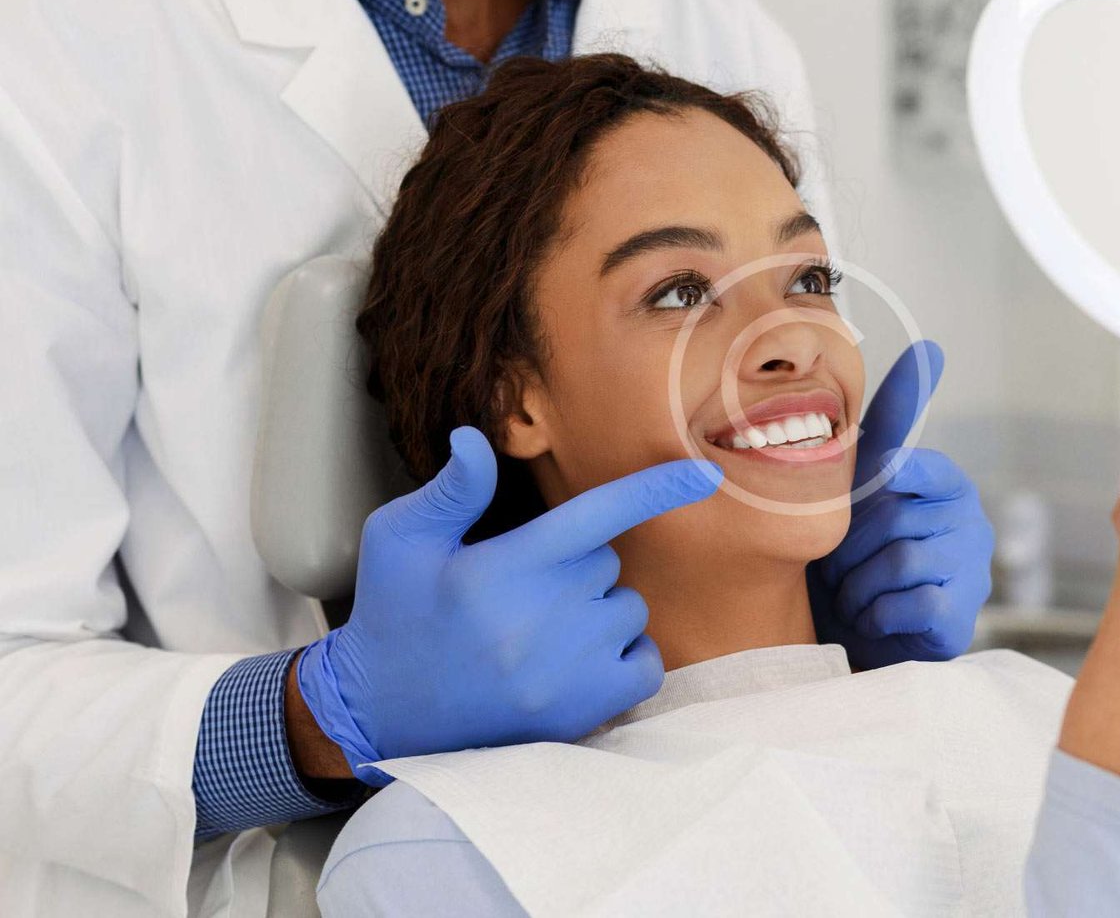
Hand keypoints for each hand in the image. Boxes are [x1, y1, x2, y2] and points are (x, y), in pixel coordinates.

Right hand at [293, 426, 721, 783]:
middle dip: (577, 563)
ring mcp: (566, 673)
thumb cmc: (393, 614)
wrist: (378, 714)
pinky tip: (576, 658)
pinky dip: (625, 654)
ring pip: (628, 609)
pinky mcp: (581, 713)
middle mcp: (540, 621)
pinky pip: (644, 663)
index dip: (655, 490)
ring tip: (538, 629)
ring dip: (600, 609)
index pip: (596, 515)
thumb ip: (451, 490)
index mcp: (501, 568)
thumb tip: (476, 438)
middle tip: (520, 589)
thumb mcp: (400, 539)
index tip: (706, 474)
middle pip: (608, 562)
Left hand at [808, 341, 993, 669]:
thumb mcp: (867, 479)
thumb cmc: (859, 549)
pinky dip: (876, 613)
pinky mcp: (962, 616)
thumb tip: (932, 346)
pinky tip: (875, 616)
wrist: (859, 632)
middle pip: (891, 518)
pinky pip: (909, 602)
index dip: (888, 476)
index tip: (882, 476)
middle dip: (849, 548)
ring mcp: (972, 569)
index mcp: (945, 482)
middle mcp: (969, 520)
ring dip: (857, 584)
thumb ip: (895, 418)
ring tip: (855, 593)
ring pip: (898, 561)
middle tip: (841, 565)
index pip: (917, 464)